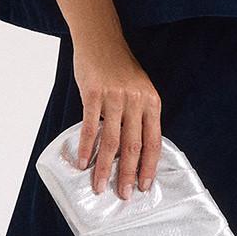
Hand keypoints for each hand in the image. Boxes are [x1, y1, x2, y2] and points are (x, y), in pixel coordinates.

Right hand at [71, 38, 162, 197]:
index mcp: (152, 102)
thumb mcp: (139, 89)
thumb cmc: (120, 67)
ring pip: (112, 140)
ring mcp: (115, 97)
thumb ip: (139, 115)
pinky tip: (83, 163)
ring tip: (99, 186)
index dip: (149, 166)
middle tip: (123, 195)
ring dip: (104, 167)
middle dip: (128, 174)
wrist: (101, 39)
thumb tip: (134, 150)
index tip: (143, 186)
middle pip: (133, 145)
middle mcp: (136, 100)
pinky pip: (90, 125)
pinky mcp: (94, 93)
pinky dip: (86, 146)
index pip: (153, 141)